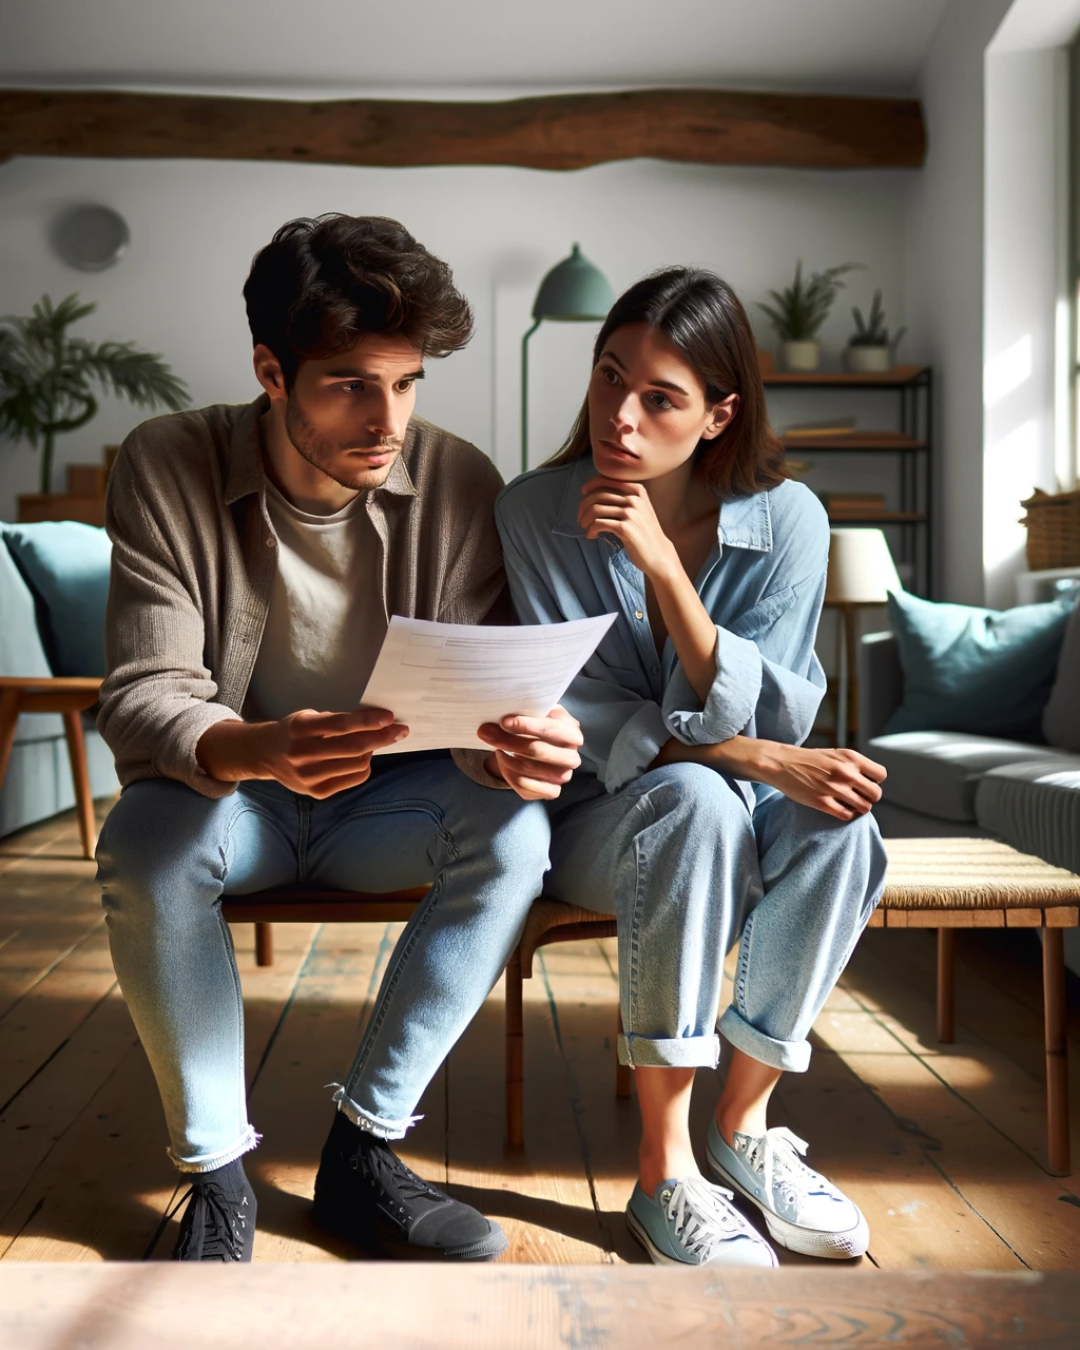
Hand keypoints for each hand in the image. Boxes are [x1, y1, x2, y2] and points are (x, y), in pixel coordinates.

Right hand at [196, 707, 408, 797]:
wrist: (266, 755)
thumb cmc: (295, 731)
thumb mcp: (309, 717)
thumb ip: (337, 720)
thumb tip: (375, 721)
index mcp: (301, 729)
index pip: (341, 725)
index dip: (368, 721)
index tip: (390, 717)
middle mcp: (302, 754)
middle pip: (353, 747)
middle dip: (382, 737)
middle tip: (400, 731)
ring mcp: (309, 777)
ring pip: (357, 764)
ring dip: (372, 752)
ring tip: (372, 743)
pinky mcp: (316, 792)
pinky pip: (354, 779)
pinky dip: (364, 767)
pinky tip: (361, 759)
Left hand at [477, 705, 582, 800]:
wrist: (537, 750)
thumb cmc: (536, 728)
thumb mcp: (535, 715)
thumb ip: (524, 712)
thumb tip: (497, 717)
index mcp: (572, 733)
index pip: (551, 729)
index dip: (527, 725)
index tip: (504, 721)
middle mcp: (572, 756)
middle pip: (538, 750)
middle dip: (510, 741)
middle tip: (486, 733)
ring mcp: (563, 776)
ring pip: (530, 769)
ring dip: (507, 758)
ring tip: (497, 748)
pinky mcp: (552, 791)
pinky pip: (526, 786)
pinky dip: (510, 774)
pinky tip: (504, 762)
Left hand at [578, 475, 678, 578]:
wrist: (659, 554)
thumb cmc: (645, 533)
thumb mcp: (640, 509)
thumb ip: (624, 499)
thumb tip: (596, 494)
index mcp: (637, 490)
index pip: (606, 480)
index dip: (590, 485)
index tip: (583, 493)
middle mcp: (634, 499)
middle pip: (598, 495)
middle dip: (584, 506)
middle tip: (581, 518)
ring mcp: (630, 513)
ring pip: (596, 509)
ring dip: (585, 518)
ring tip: (585, 527)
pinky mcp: (625, 528)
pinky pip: (598, 523)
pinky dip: (591, 529)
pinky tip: (591, 535)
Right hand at [761, 744, 885, 821]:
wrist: (781, 763)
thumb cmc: (808, 759)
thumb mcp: (834, 754)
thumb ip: (853, 765)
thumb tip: (870, 781)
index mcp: (850, 757)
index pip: (881, 775)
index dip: (874, 781)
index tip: (864, 783)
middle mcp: (845, 772)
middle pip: (876, 794)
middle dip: (869, 797)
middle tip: (858, 797)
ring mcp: (834, 788)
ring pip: (864, 807)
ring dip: (859, 808)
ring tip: (849, 804)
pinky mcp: (822, 802)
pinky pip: (847, 815)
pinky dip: (846, 815)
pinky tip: (839, 809)